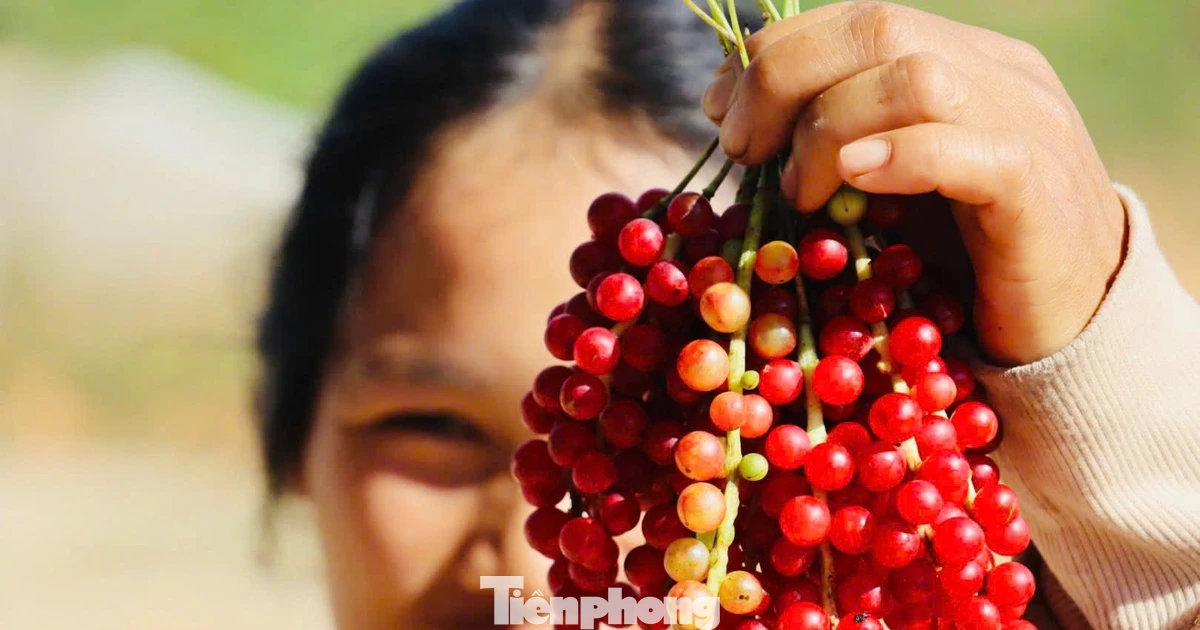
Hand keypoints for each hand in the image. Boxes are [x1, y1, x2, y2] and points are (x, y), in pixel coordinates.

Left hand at [701, 1, 1125, 364]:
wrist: (1069, 320)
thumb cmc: (962, 256)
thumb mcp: (887, 183)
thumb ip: (833, 142)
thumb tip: (740, 120)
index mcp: (958, 60)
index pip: (856, 20)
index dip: (775, 56)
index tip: (720, 111)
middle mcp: (995, 74)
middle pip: (877, 29)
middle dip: (782, 82)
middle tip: (744, 150)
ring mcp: (1025, 123)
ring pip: (916, 78)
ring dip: (828, 129)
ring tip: (797, 191)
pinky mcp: (1037, 188)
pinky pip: (968, 149)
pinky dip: (898, 158)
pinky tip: (854, 182)